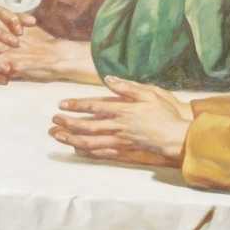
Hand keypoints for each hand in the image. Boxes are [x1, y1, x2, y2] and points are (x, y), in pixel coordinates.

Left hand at [49, 78, 191, 167]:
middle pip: (88, 126)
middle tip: (53, 122)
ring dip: (72, 139)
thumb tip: (108, 78)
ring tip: (58, 136)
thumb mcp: (149, 93)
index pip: (94, 107)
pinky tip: (77, 149)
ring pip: (91, 141)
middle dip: (68, 124)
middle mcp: (119, 126)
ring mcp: (120, 140)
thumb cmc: (165, 113)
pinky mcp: (124, 150)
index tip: (62, 105)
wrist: (176, 136)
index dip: (77, 105)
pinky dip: (87, 151)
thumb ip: (127, 86)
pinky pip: (102, 152)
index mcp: (123, 110)